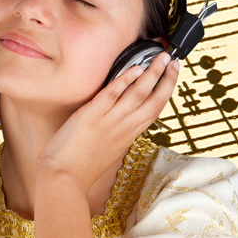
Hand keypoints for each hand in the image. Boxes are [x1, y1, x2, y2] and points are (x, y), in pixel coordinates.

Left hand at [36, 52, 179, 192]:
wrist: (63, 179)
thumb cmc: (78, 169)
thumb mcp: (105, 151)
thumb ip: (114, 135)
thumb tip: (116, 119)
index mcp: (127, 136)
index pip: (154, 111)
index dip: (166, 92)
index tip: (171, 77)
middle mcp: (124, 128)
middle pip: (155, 101)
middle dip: (167, 79)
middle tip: (174, 61)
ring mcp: (109, 121)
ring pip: (139, 93)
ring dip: (153, 73)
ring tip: (162, 58)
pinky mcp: (92, 115)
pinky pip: (113, 94)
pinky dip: (125, 80)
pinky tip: (135, 68)